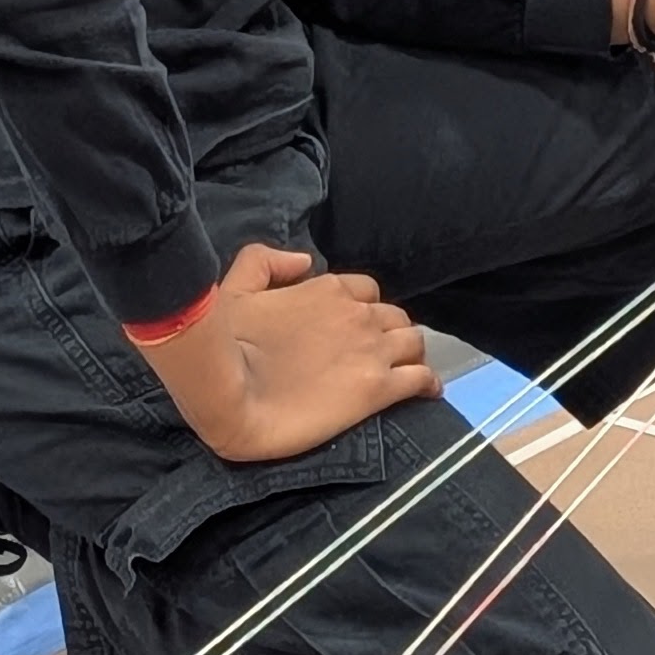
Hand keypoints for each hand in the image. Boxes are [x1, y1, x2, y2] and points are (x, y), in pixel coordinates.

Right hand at [137, 240, 437, 464]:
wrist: (227, 391)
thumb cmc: (225, 341)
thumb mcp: (235, 285)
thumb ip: (266, 261)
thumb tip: (303, 261)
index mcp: (328, 289)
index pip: (366, 292)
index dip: (365, 310)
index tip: (357, 330)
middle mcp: (357, 315)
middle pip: (395, 317)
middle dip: (392, 332)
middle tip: (381, 356)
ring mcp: (372, 352)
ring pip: (414, 343)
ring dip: (412, 354)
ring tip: (406, 372)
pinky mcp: (377, 390)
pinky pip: (421, 379)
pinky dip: (429, 384)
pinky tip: (429, 393)